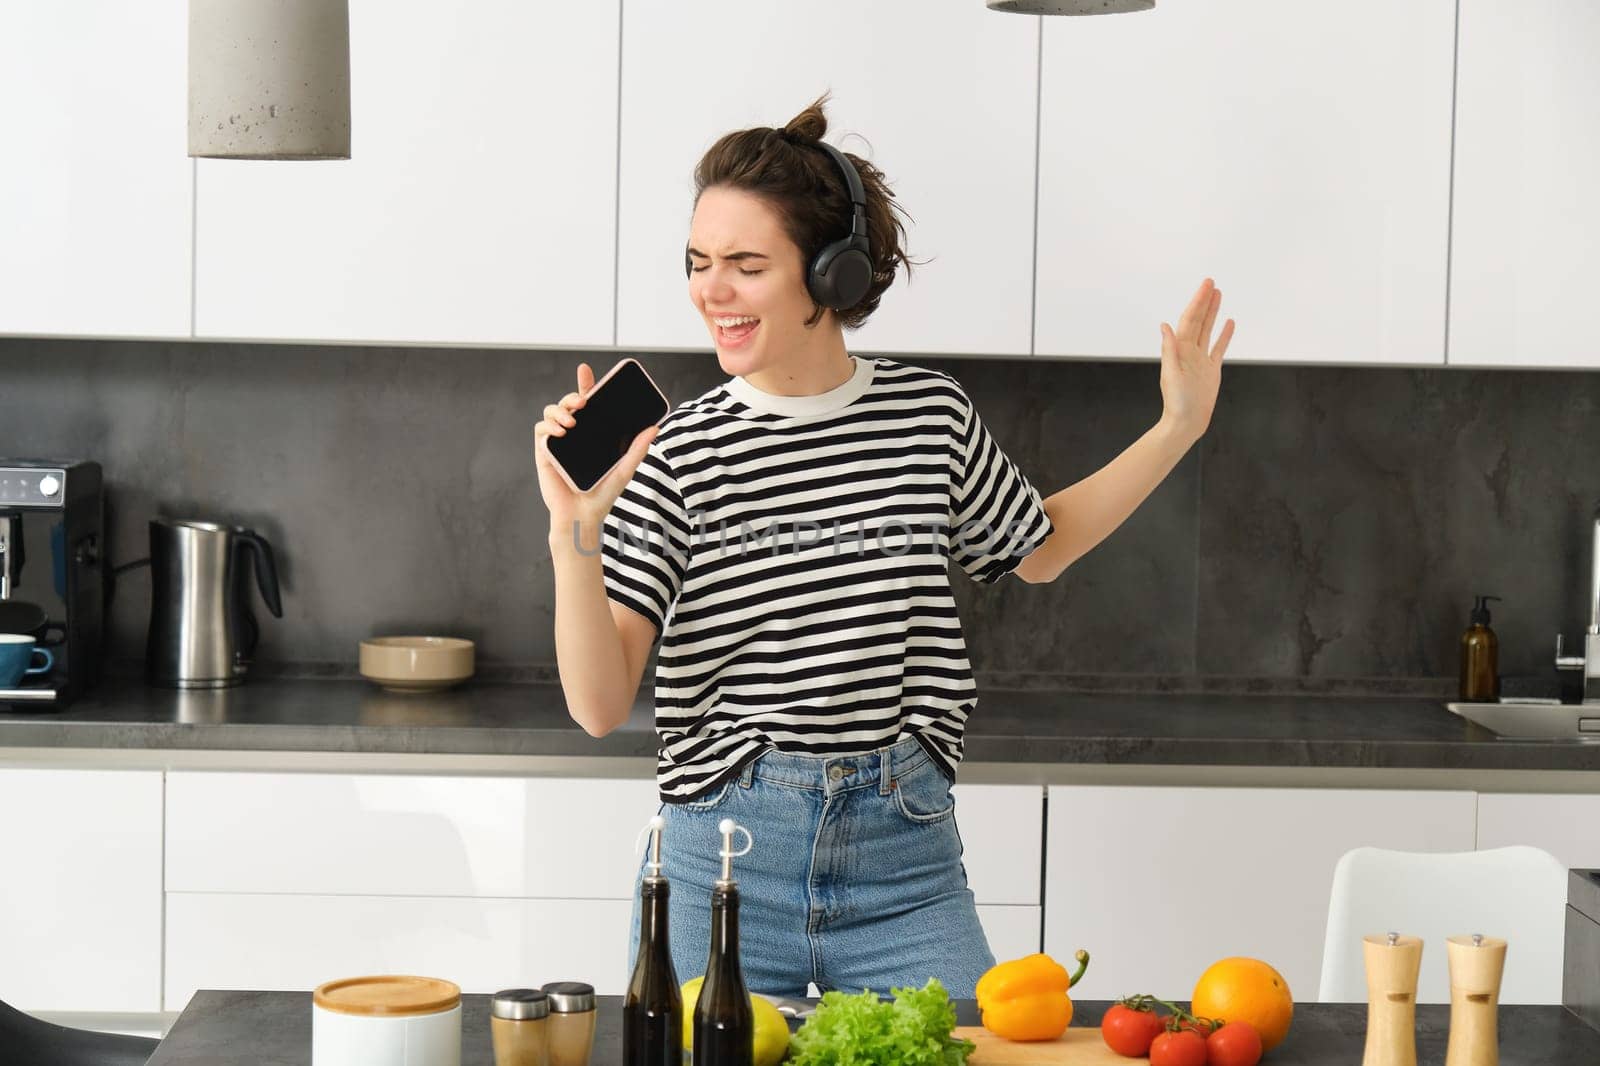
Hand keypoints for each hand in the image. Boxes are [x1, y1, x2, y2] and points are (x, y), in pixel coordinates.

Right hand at [534, 362, 658, 540]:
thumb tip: (654, 427)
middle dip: (572, 395)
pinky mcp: (545, 454)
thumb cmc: (603, 495)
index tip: (585, 371)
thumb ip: (637, 448)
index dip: (585, 385)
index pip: (587, 404)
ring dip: (559, 410)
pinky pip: (541, 431)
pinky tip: (561, 433)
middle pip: (568, 404)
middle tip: (582, 402)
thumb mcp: (625, 469)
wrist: (583, 517)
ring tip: (572, 421)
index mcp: (591, 434)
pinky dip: (548, 427)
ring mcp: (558, 443)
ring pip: (551, 412)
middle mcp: (574, 435)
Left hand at [1159, 278, 1233, 443]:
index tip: (1206, 286)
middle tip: (1211, 282)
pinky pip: (1219, 348)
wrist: (1186, 423)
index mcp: (1180, 350)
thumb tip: (1164, 326)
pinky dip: (1224, 335)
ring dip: (1213, 313)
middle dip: (1204, 301)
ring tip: (1218, 295)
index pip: (1190, 319)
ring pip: (1208, 330)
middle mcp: (1190, 351)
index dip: (1198, 302)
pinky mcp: (1211, 370)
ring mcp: (1201, 360)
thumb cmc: (1176, 402)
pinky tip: (1230, 323)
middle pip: (1199, 320)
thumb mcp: (1171, 374)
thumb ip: (1169, 349)